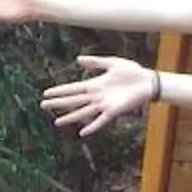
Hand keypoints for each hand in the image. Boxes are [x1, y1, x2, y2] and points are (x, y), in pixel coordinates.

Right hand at [41, 54, 157, 135]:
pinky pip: (101, 120)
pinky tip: (82, 133)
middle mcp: (97, 96)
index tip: (46, 93)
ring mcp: (104, 104)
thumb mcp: (112, 63)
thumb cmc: (132, 71)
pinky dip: (92, 126)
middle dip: (58, 103)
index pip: (73, 88)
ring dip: (70, 117)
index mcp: (95, 84)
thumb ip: (95, 62)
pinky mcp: (114, 110)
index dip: (60, 90)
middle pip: (74, 100)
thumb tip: (78, 59)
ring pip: (83, 112)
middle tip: (43, 106)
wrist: (148, 81)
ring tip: (56, 122)